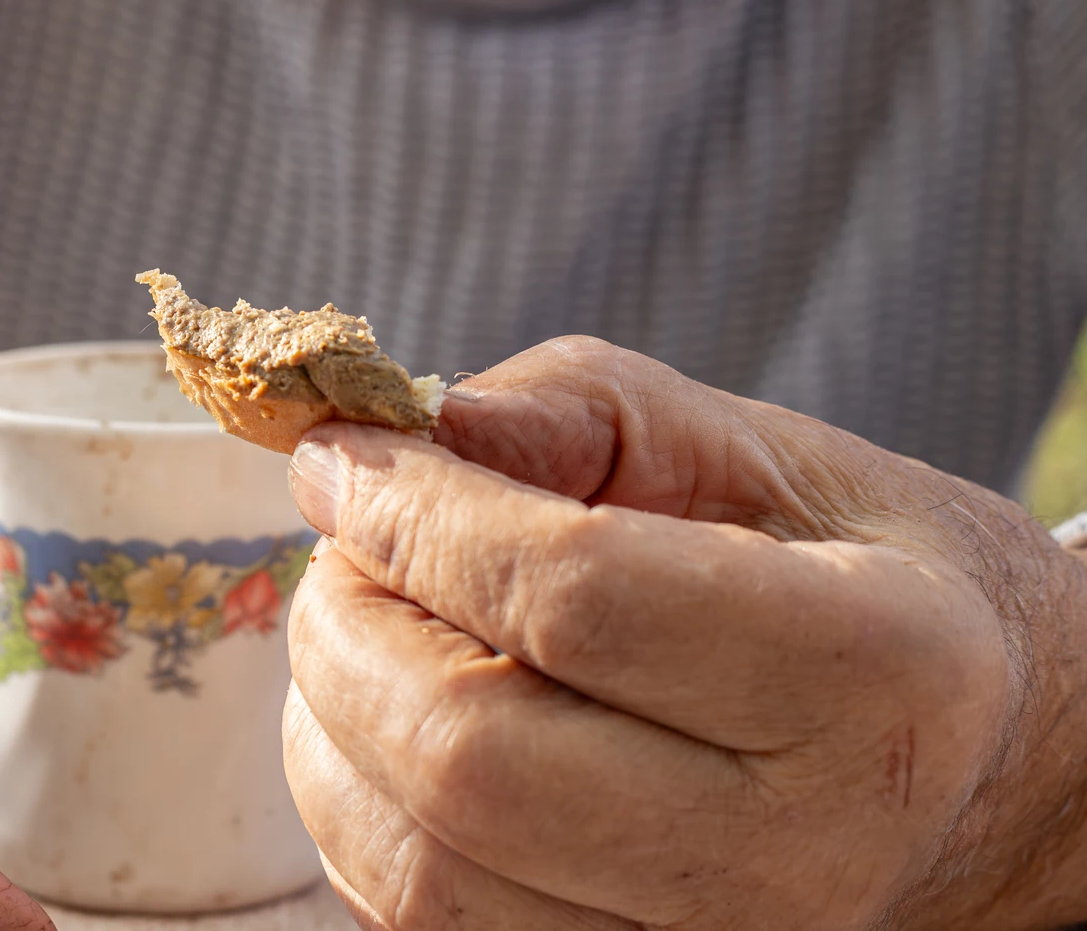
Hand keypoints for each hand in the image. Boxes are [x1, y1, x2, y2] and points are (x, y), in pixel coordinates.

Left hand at [281, 336, 1086, 930]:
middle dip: (348, 628)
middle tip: (341, 547)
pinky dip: (362, 812)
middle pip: (469, 757)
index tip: (339, 457)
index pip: (573, 599)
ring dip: (329, 726)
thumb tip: (411, 430)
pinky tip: (389, 726)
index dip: (417, 517)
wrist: (964, 772)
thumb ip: (582, 413)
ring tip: (361, 631)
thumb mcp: (757, 451)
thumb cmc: (854, 581)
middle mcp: (797, 855)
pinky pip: (421, 925)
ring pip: (420, 869)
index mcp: (868, 677)